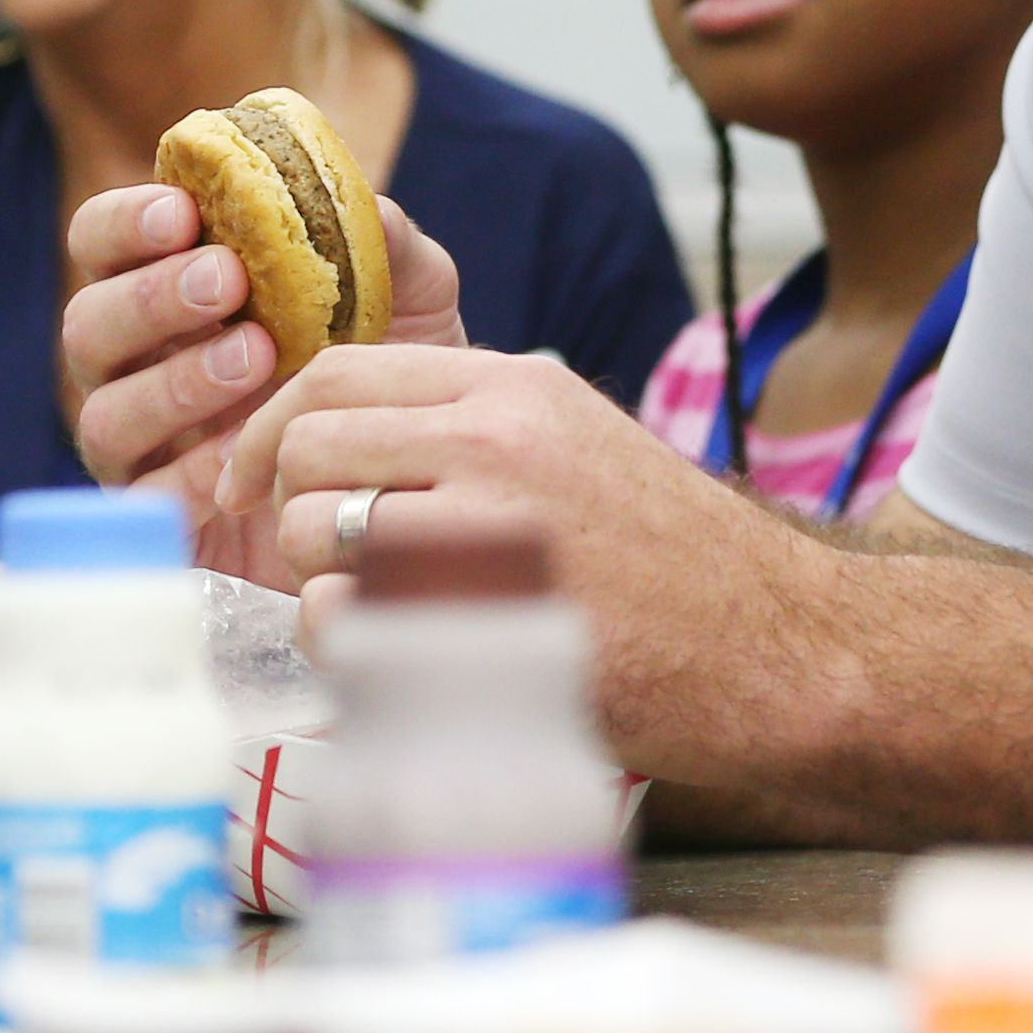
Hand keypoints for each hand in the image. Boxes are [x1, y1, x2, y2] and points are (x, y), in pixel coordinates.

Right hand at [58, 183, 467, 490]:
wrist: (417, 477)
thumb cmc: (389, 368)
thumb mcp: (408, 297)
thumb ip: (385, 244)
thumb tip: (356, 203)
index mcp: (170, 289)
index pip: (103, 241)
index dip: (124, 222)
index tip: (182, 212)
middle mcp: (139, 364)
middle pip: (85, 324)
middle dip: (150, 296)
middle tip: (229, 281)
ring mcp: (144, 444)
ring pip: (103, 413)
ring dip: (173, 380)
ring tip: (256, 357)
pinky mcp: (169, 515)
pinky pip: (147, 495)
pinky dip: (191, 469)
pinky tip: (247, 448)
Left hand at [213, 341, 837, 774]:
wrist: (778, 650)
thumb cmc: (676, 566)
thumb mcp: (580, 445)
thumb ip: (474, 428)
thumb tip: (346, 436)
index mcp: (515, 386)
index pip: (335, 372)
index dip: (272, 427)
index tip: (255, 479)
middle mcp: (494, 437)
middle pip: (308, 448)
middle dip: (295, 511)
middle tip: (330, 564)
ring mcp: (487, 525)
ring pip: (309, 534)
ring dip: (321, 585)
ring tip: (389, 615)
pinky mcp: (481, 617)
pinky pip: (338, 624)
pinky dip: (348, 651)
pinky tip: (410, 661)